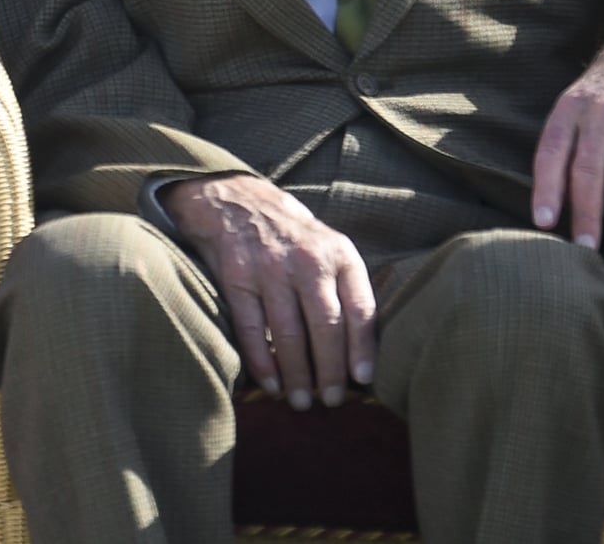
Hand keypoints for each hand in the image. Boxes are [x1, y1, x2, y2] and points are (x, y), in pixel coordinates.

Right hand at [163, 175, 377, 408]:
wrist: (237, 202)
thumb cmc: (294, 238)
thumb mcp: (331, 248)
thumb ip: (349, 289)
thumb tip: (366, 350)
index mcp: (339, 254)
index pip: (359, 309)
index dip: (363, 348)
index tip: (363, 379)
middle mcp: (306, 261)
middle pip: (325, 327)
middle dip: (330, 371)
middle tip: (331, 400)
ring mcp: (269, 269)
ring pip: (289, 334)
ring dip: (297, 375)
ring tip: (301, 401)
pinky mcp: (237, 278)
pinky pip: (251, 329)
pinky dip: (262, 362)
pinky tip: (270, 384)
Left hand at [532, 12, 603, 255]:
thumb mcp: (580, 100)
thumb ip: (569, 139)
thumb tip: (555, 197)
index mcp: (569, 108)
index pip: (552, 153)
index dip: (547, 189)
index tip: (545, 224)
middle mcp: (600, 112)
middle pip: (589, 170)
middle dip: (587, 214)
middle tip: (587, 250)